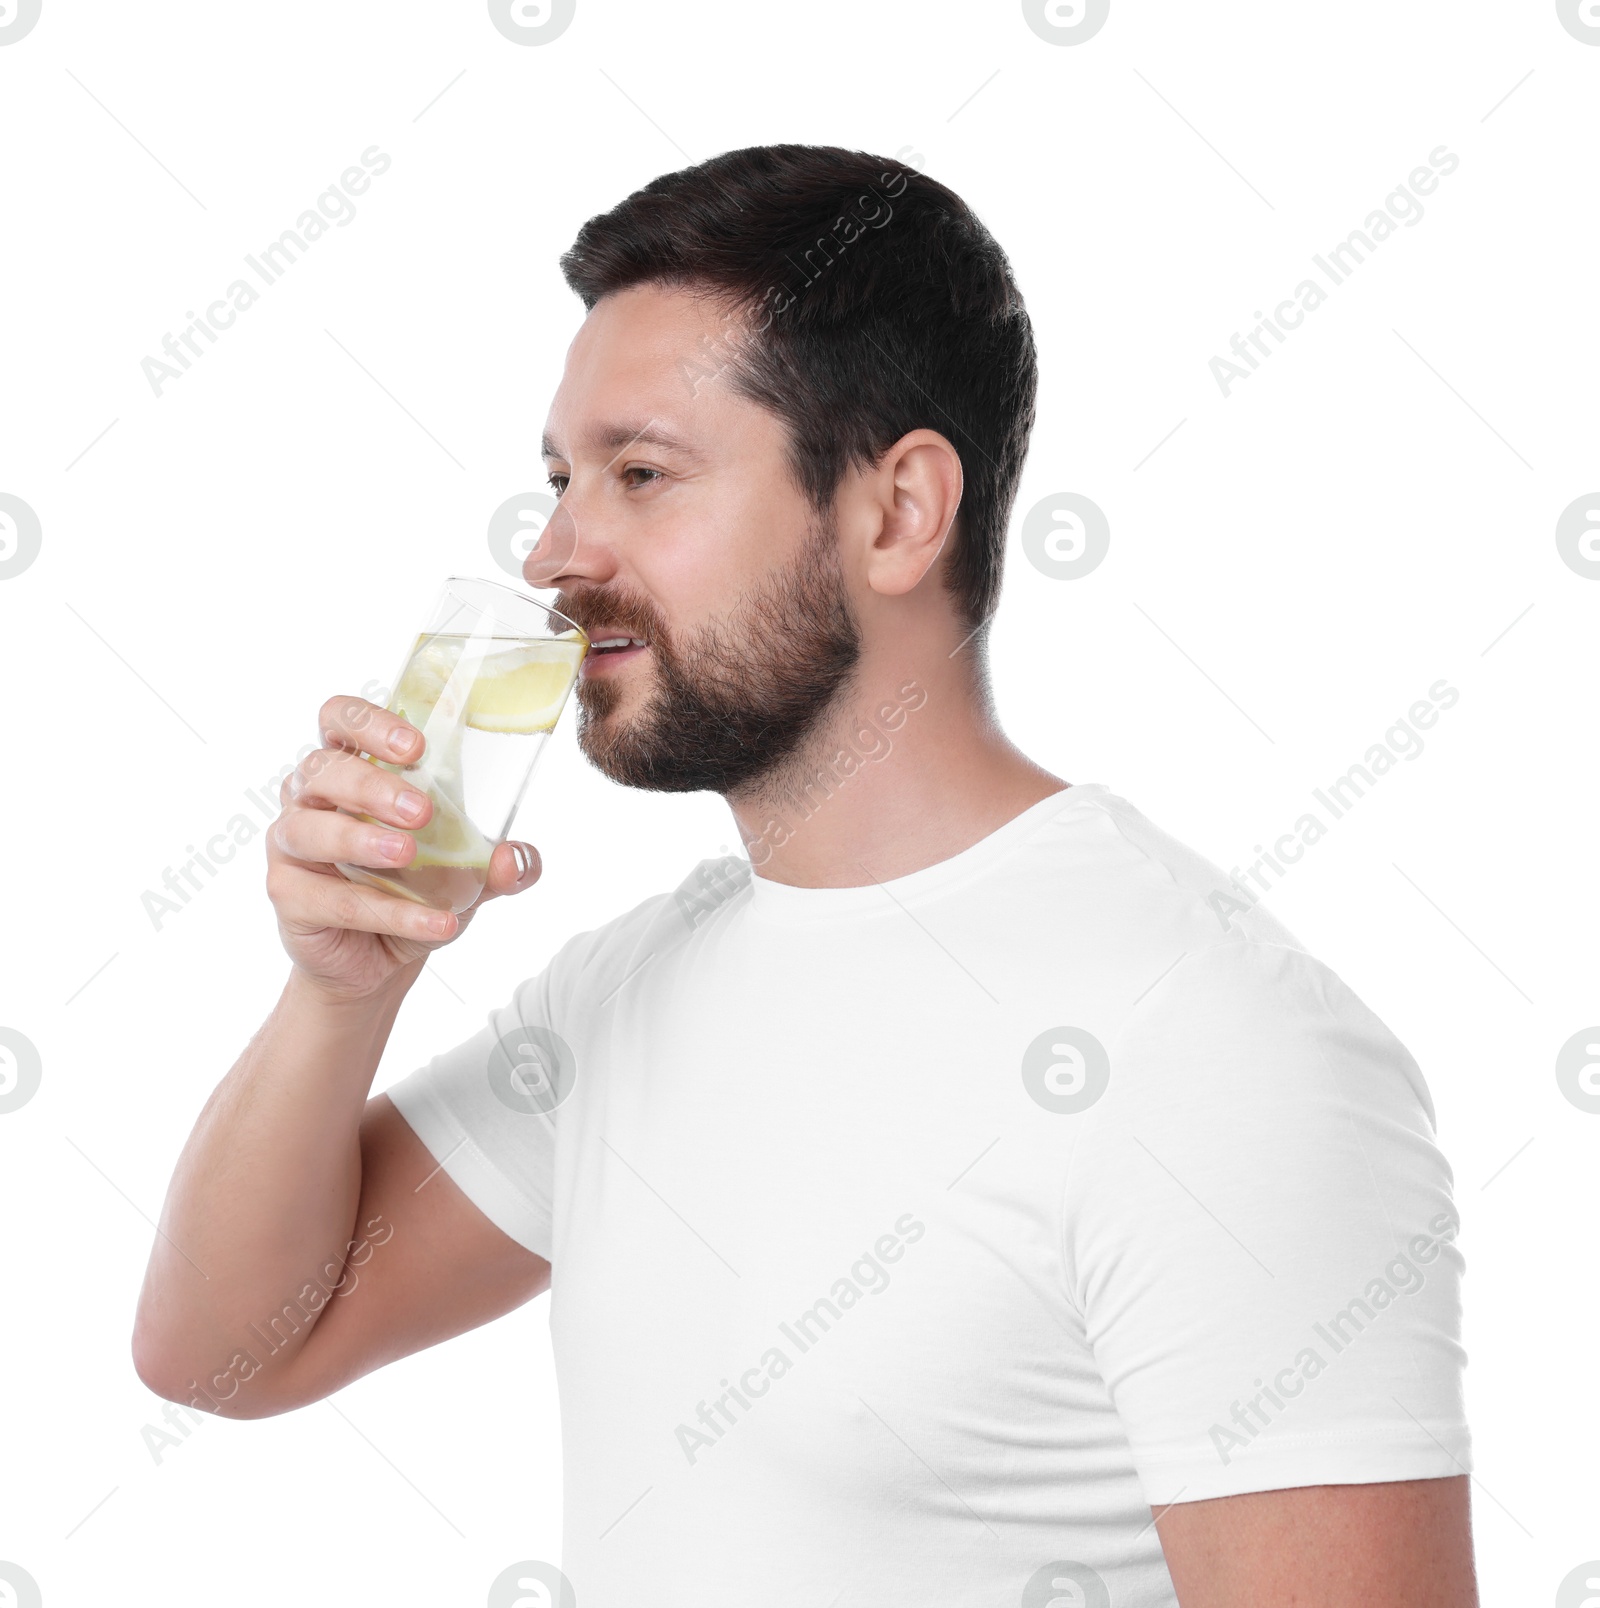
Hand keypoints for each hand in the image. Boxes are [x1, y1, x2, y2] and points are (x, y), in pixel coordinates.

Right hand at [265, 694, 541, 1001]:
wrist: (379, 960)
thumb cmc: (413, 889)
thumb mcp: (464, 872)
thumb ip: (496, 864)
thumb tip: (518, 859)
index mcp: (350, 769)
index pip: (339, 720)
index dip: (368, 722)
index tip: (416, 746)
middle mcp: (309, 798)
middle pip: (322, 769)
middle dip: (371, 785)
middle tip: (420, 810)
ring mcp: (291, 846)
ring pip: (310, 830)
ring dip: (362, 839)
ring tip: (407, 854)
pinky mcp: (287, 896)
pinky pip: (333, 900)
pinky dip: (388, 912)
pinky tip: (434, 924)